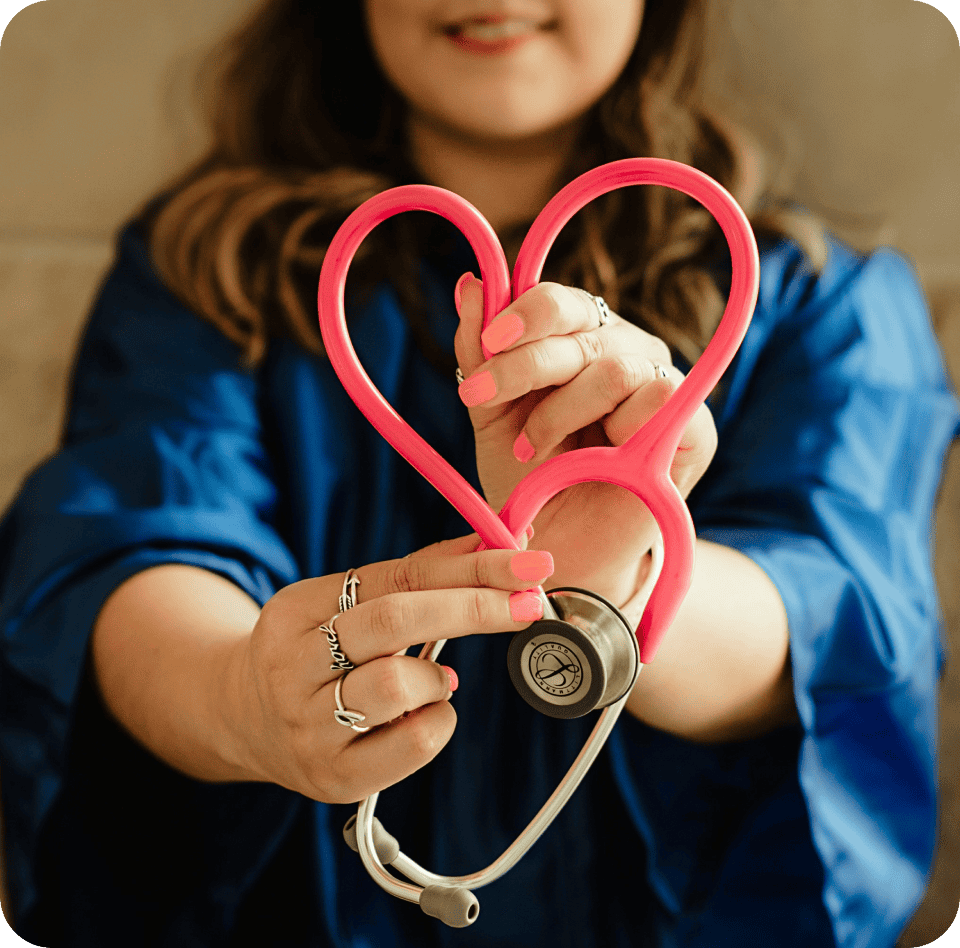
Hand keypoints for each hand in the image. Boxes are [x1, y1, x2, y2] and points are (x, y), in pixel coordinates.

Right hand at [229, 534, 554, 803]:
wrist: (243, 721)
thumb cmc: (317, 652)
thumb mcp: (344, 604)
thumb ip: (415, 577)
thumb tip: (492, 544)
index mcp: (295, 609)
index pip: (395, 576)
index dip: (469, 567)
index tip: (527, 561)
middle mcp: (292, 666)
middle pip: (393, 620)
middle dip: (473, 607)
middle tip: (528, 603)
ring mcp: (307, 726)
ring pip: (396, 685)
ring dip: (438, 677)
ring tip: (437, 680)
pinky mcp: (333, 777)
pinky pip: (411, 745)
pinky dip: (439, 721)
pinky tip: (427, 714)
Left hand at [453, 275, 716, 602]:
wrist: (559, 549)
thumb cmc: (530, 479)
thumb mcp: (492, 414)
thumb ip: (480, 354)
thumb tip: (471, 284)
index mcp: (580, 340)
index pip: (560, 302)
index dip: (524, 314)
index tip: (486, 346)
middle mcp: (624, 351)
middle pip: (582, 328)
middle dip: (523, 364)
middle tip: (480, 398)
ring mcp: (662, 385)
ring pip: (615, 367)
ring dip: (561, 411)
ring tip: (531, 449)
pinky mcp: (694, 428)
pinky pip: (660, 399)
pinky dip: (615, 430)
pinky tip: (593, 461)